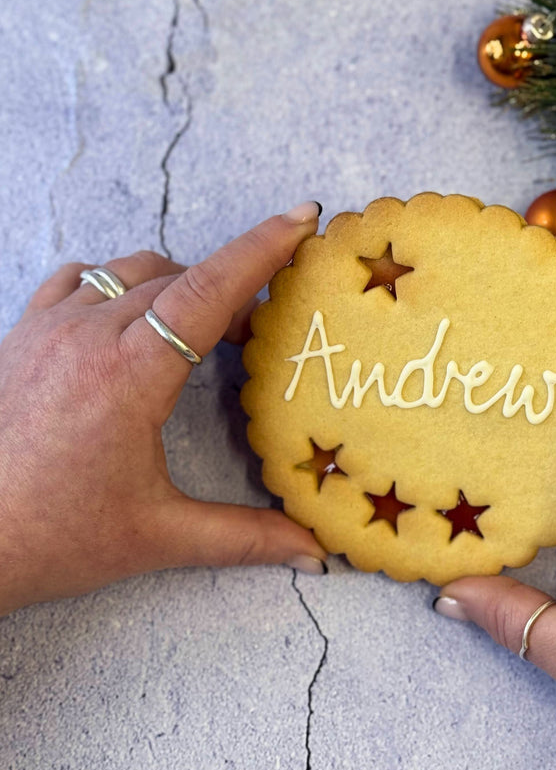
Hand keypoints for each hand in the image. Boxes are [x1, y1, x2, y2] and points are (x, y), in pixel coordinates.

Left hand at [0, 202, 327, 616]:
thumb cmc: (51, 536)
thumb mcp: (157, 537)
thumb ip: (244, 537)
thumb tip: (312, 551)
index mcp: (131, 373)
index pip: (209, 289)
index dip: (261, 249)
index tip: (299, 219)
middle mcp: (89, 335)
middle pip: (180, 278)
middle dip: (230, 289)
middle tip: (257, 333)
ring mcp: (48, 327)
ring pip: (129, 270)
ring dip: (177, 284)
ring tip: (198, 327)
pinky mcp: (21, 334)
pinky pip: (78, 278)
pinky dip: (117, 283)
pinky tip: (126, 318)